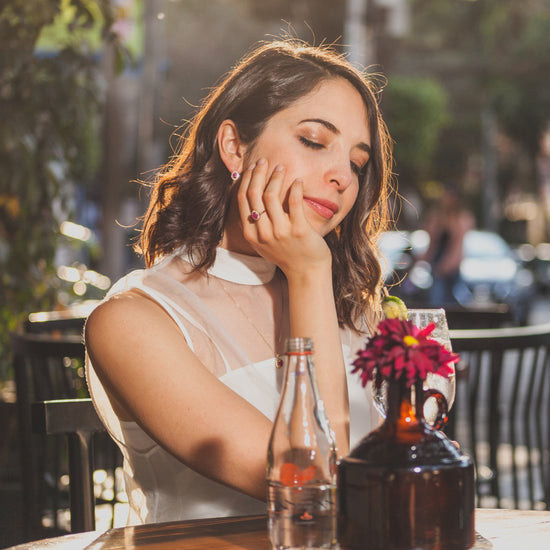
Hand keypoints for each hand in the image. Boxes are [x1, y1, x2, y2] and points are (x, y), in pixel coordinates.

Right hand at [237, 158, 330, 276]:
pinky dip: (295, 187)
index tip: (253, 168)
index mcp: (251, 234)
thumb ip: (255, 224)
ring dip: (275, 177)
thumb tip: (250, 195)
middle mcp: (263, 233)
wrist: (307, 272)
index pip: (243, 199)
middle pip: (254, 194)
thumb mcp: (263, 243)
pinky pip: (294, 202)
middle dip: (258, 173)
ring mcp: (280, 232)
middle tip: (264, 161)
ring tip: (281, 168)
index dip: (247, 180)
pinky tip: (297, 181)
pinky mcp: (299, 230)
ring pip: (271, 195)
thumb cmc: (287, 254)